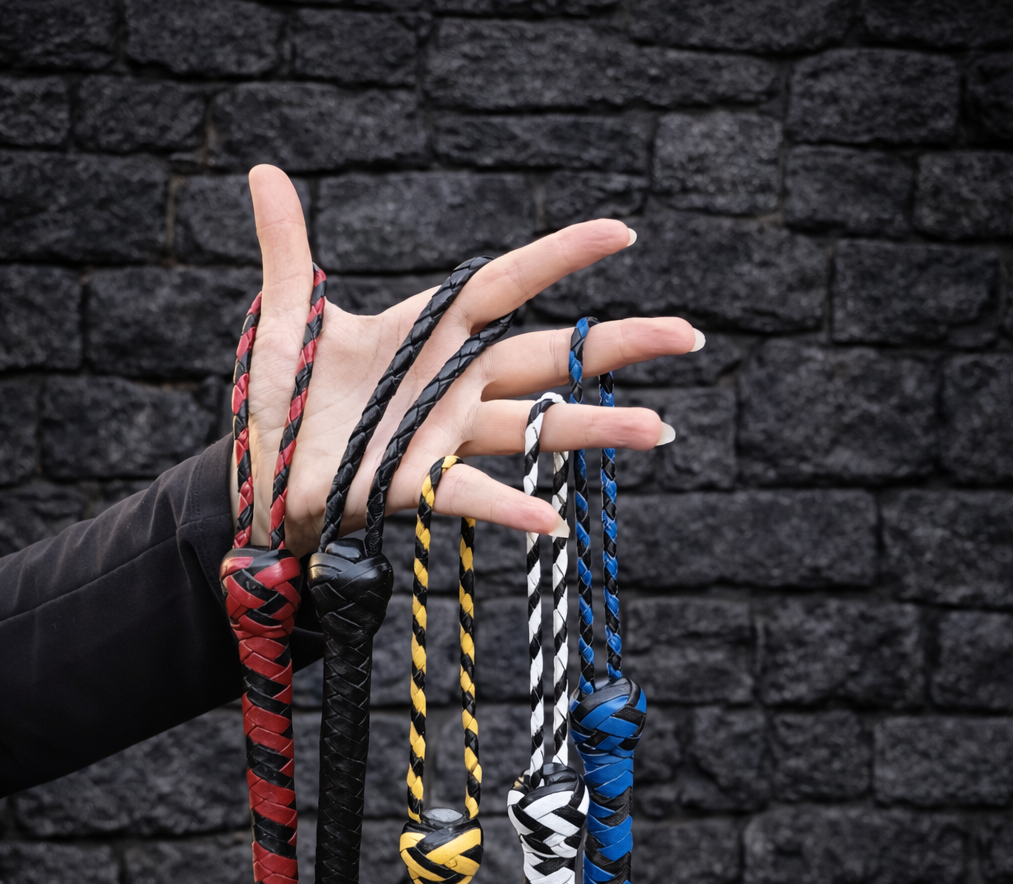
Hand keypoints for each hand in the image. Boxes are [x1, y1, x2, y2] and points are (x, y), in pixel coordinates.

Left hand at [243, 165, 700, 555]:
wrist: (262, 478)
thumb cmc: (283, 401)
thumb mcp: (283, 319)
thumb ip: (288, 247)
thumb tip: (264, 170)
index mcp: (430, 333)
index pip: (505, 284)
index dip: (561, 257)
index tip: (622, 234)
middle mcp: (453, 385)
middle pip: (548, 358)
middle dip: (619, 346)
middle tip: (689, 336)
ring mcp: (443, 437)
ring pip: (534, 429)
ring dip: (598, 429)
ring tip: (662, 429)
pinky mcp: (416, 484)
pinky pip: (471, 495)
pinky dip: (509, 509)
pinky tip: (553, 524)